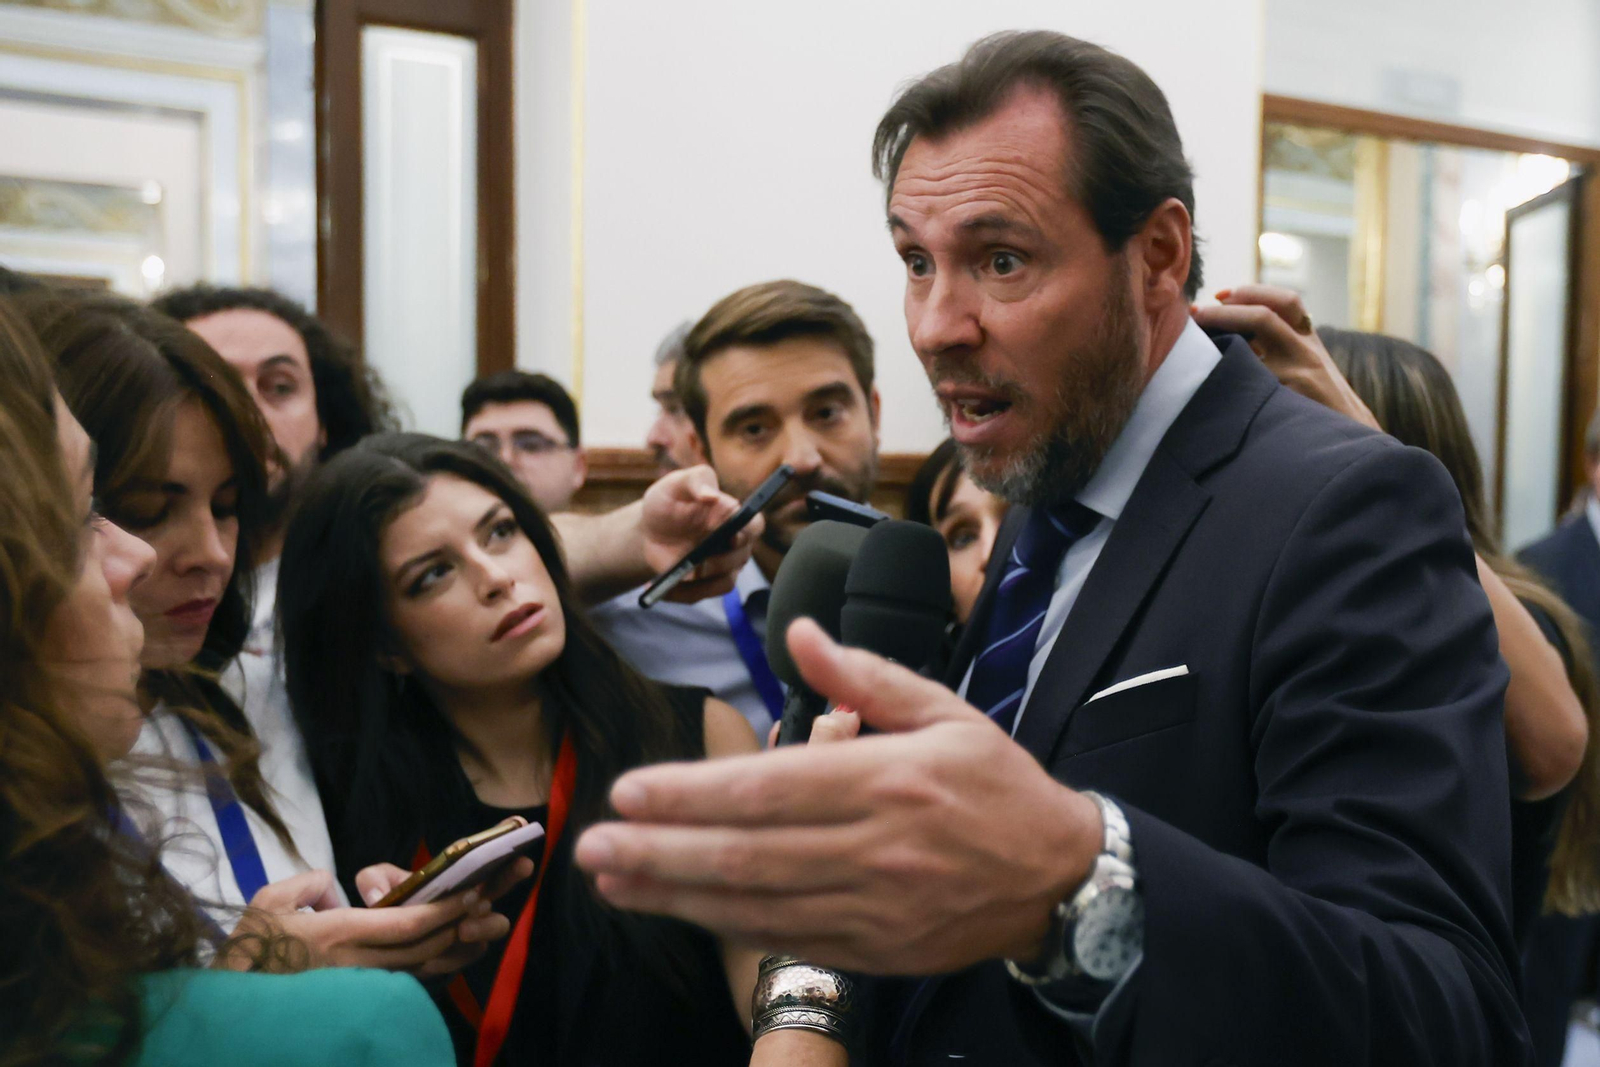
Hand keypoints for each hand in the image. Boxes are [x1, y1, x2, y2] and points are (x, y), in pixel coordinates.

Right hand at [231, 863, 526, 976]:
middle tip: (499, 902)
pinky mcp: (360, 999)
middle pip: (426, 947)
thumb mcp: (268, 904)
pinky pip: (409, 983)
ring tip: (492, 926)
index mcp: (339, 936)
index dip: (445, 909)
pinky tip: (459, 952)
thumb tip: (335, 888)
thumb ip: (308, 886)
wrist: (231, 1009)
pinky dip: (439, 967)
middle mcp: (357, 965)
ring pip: (424, 969)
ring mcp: (360, 987)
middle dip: (466, 923)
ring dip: (461, 948)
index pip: (406, 924)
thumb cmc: (247, 951)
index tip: (474, 892)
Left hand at [574, 619, 1102, 974]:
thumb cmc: (997, 786)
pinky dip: (727, 926)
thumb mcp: (945, 711)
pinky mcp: (873, 950)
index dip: (693, 794)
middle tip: (591, 844)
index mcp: (889, 780)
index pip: (770, 788)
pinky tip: (680, 910)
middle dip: (660, 852)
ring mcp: (872, 907)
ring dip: (676, 895)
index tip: (632, 791)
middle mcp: (874, 848)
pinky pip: (786, 939)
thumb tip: (797, 634)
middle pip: (747, 854)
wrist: (1060, 879)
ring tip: (612, 880)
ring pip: (755, 904)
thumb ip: (865, 675)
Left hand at [640, 465, 763, 602]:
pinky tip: (663, 588)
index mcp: (732, 515)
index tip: (731, 537)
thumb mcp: (676, 484)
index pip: (754, 525)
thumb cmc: (668, 500)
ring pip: (726, 581)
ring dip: (702, 581)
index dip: (747, 533)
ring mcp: (723, 565)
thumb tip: (711, 496)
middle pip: (742, 557)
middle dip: (721, 561)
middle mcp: (734, 542)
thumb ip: (695, 481)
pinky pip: (704, 594)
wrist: (650, 528)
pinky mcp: (706, 582)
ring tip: (674, 576)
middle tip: (697, 559)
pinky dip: (683, 593)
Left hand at [1191, 285, 1379, 429]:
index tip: (1220, 294)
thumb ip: (1281, 347)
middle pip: (1263, 317)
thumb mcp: (1310, 367)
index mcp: (1310, 342)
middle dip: (1223, 312)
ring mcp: (1296, 378)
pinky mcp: (1287, 402)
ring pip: (1250, 348)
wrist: (1351, 441)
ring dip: (1218, 341)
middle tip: (1195, 314)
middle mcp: (1306, 353)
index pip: (1286, 302)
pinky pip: (1247, 385)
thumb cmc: (1321, 404)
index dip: (1252, 292)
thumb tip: (1232, 331)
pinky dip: (1224, 376)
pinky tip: (1204, 379)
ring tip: (1193, 342)